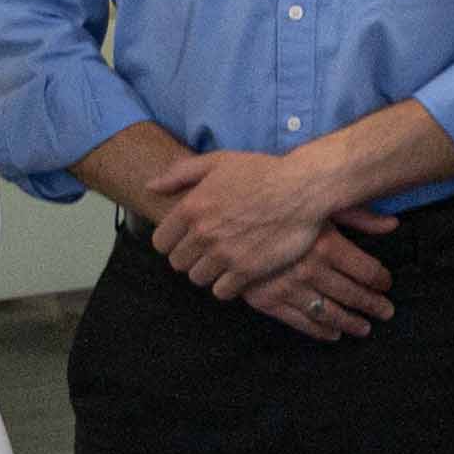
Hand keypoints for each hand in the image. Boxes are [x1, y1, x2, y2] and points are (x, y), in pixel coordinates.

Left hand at [155, 143, 369, 294]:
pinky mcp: (247, 270)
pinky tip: (238, 273)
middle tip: (207, 252)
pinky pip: (222, 291)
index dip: (172, 243)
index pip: (161, 242)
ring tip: (223, 263)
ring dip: (208, 273)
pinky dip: (227, 285)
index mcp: (191, 208)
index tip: (187, 241)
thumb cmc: (263, 171)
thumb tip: (150, 186)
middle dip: (190, 258)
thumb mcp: (218, 161)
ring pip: (198, 279)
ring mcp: (225, 254)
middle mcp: (203, 233)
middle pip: (178, 263)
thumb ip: (180, 173)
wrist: (303, 188)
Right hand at [247, 210, 398, 341]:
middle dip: (373, 305)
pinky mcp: (263, 299)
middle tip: (386, 312)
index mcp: (325, 243)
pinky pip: (298, 321)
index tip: (386, 283)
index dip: (381, 280)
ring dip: (350, 322)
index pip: (367, 270)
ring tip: (364, 328)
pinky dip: (319, 330)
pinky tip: (333, 334)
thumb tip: (394, 224)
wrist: (218, 212)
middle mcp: (309, 268)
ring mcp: (286, 287)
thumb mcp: (316, 201)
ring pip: (328, 312)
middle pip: (353, 294)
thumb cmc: (271, 200)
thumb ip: (358, 215)